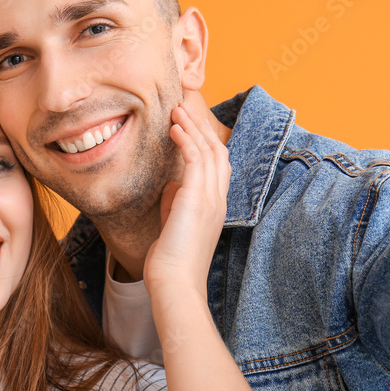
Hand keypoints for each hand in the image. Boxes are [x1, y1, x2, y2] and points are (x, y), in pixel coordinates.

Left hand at [143, 103, 230, 297]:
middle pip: (218, 151)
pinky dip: (186, 139)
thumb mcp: (176, 225)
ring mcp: (212, 198)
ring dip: (192, 127)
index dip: (205, 141)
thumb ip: (176, 203)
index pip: (218, 165)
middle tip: (184, 108)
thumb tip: (171, 185)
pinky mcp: (198, 199)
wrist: (175, 282)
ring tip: (177, 110)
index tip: (188, 125)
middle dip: (201, 127)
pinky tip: (174, 129)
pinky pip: (196, 159)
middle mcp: (218, 199)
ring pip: (209, 150)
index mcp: (215, 206)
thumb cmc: (171, 260)